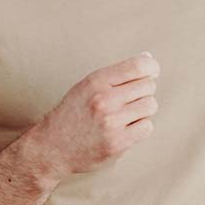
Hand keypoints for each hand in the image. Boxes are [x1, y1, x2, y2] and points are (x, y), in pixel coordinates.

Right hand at [40, 52, 158, 176]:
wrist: (53, 146)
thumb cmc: (73, 113)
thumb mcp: (87, 85)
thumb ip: (116, 73)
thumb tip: (148, 58)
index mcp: (96, 81)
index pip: (137, 66)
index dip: (151, 67)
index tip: (152, 71)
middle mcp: (104, 100)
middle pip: (148, 86)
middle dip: (144, 90)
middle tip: (131, 98)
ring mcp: (111, 122)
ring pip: (150, 106)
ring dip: (143, 109)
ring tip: (127, 114)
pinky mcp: (118, 143)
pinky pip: (147, 127)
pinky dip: (140, 127)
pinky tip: (126, 127)